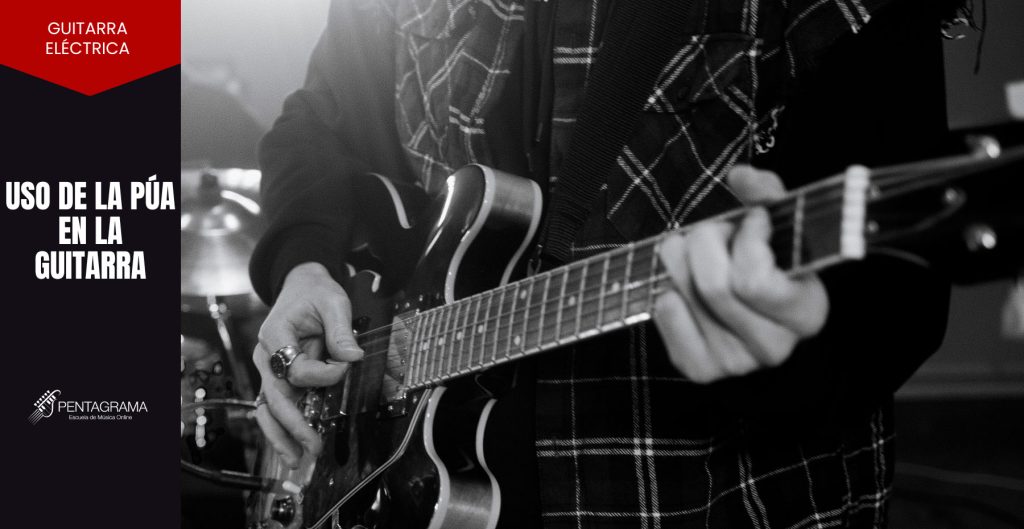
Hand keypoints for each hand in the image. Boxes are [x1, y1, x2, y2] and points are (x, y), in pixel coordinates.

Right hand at [252, 262, 362, 467]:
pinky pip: (278, 406)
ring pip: (269, 408)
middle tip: (311, 446)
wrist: (302, 285)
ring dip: (282, 435)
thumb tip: (352, 356)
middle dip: (292, 425)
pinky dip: (284, 428)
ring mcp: (271, 370)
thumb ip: (341, 329)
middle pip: (274, 397)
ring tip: (296, 459)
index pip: (295, 369)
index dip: (323, 374)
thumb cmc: (315, 292)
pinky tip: (294, 447)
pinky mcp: (281, 378)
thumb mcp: (333, 301)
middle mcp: (268, 357)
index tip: (346, 366)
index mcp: (275, 336)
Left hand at [653, 166, 828, 382]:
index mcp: (807, 312)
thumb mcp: (777, 225)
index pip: (754, 281)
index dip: (746, 240)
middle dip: (706, 241)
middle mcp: (775, 346)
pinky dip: (667, 291)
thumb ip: (766, 194)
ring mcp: (737, 363)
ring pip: (686, 294)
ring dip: (682, 259)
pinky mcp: (702, 368)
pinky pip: (667, 314)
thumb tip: (741, 176)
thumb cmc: (766, 260)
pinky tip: (682, 288)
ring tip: (698, 255)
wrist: (744, 304)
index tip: (753, 222)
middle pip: (714, 286)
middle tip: (716, 234)